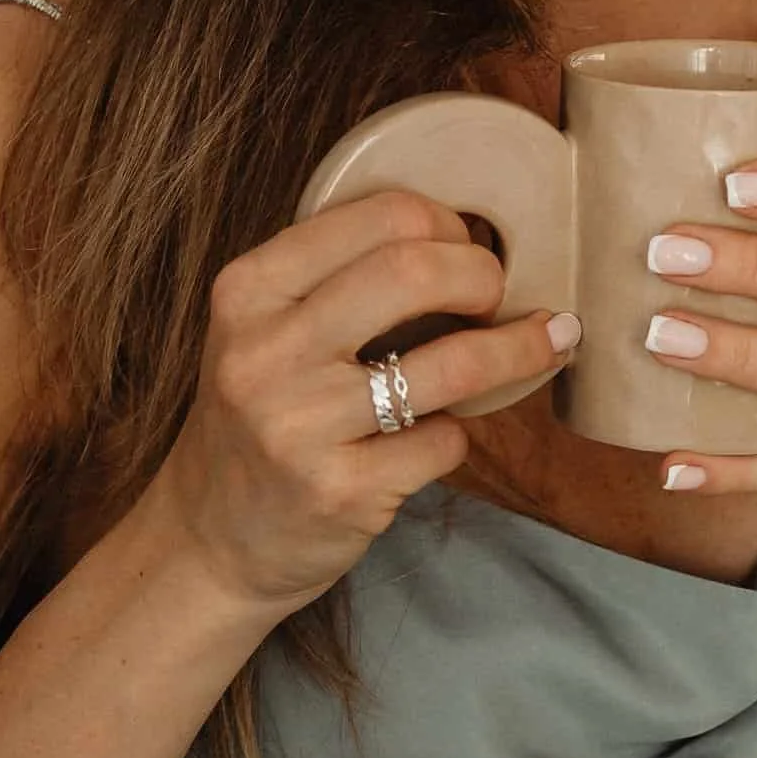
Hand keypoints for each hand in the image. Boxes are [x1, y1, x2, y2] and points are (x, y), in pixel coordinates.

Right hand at [151, 187, 580, 614]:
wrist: (209, 541)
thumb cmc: (260, 420)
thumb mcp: (262, 332)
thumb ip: (334, 280)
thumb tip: (462, 237)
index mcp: (247, 291)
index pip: (380, 216)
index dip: (447, 224)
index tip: (468, 247)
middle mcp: (265, 353)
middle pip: (413, 272)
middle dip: (483, 276)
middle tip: (499, 297)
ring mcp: (300, 426)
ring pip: (451, 364)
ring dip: (517, 351)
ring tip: (546, 344)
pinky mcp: (340, 491)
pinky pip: (445, 441)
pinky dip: (458, 434)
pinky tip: (435, 438)